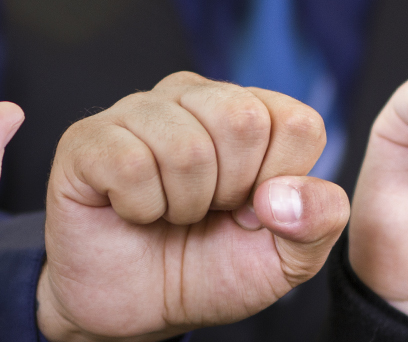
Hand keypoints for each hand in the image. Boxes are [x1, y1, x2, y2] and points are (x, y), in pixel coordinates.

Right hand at [36, 72, 350, 340]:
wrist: (139, 310)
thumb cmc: (210, 270)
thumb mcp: (285, 259)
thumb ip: (319, 221)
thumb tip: (282, 194)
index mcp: (251, 113)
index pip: (297, 123)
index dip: (280, 182)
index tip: (252, 208)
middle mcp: (194, 97)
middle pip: (242, 119)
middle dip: (230, 191)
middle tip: (206, 211)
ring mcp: (137, 111)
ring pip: (186, 146)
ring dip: (182, 206)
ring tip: (168, 213)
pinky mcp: (88, 138)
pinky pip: (131, 165)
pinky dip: (139, 208)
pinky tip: (132, 211)